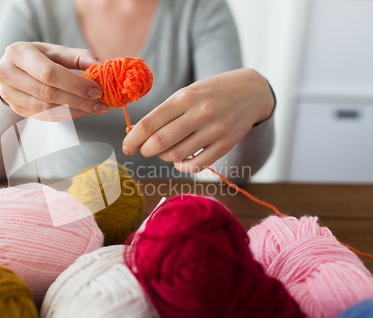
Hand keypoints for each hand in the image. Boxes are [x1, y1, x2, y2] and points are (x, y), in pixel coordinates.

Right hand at [0, 42, 109, 118]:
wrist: (13, 69)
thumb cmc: (39, 57)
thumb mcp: (56, 51)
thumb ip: (78, 57)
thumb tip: (100, 64)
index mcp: (18, 52)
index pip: (49, 73)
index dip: (75, 84)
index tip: (97, 91)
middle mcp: (7, 73)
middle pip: (48, 93)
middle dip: (78, 100)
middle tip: (100, 104)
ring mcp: (8, 93)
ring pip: (46, 109)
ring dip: (74, 111)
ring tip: (94, 108)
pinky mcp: (15, 108)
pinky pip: (44, 116)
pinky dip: (65, 116)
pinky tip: (80, 111)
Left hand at [122, 68, 273, 172]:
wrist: (251, 91)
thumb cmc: (210, 93)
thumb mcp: (186, 94)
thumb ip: (163, 114)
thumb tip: (134, 132)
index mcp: (184, 98)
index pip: (150, 123)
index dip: (133, 138)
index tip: (125, 147)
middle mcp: (198, 113)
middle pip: (160, 141)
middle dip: (145, 150)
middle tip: (142, 150)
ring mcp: (214, 130)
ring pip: (177, 155)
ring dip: (164, 157)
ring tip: (165, 150)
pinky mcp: (225, 145)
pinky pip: (197, 165)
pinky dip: (183, 166)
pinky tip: (180, 160)